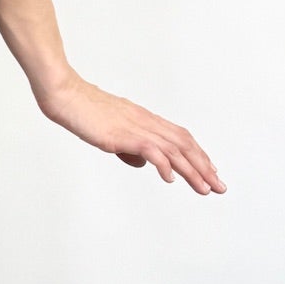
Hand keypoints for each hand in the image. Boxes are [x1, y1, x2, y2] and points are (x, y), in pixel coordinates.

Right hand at [36, 74, 224, 193]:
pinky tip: (170, 179)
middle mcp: (146, 121)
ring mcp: (135, 127)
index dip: (198, 154)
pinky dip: (164, 164)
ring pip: (173, 149)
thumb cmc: (81, 111)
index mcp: (144, 119)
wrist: (65, 95)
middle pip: (184, 144)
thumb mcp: (110, 132)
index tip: (210, 171)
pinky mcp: (123, 134)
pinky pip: (150, 150)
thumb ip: (128, 146)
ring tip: (205, 188)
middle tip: (219, 186)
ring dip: (192, 170)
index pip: (180, 136)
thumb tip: (141, 163)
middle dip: (204, 166)